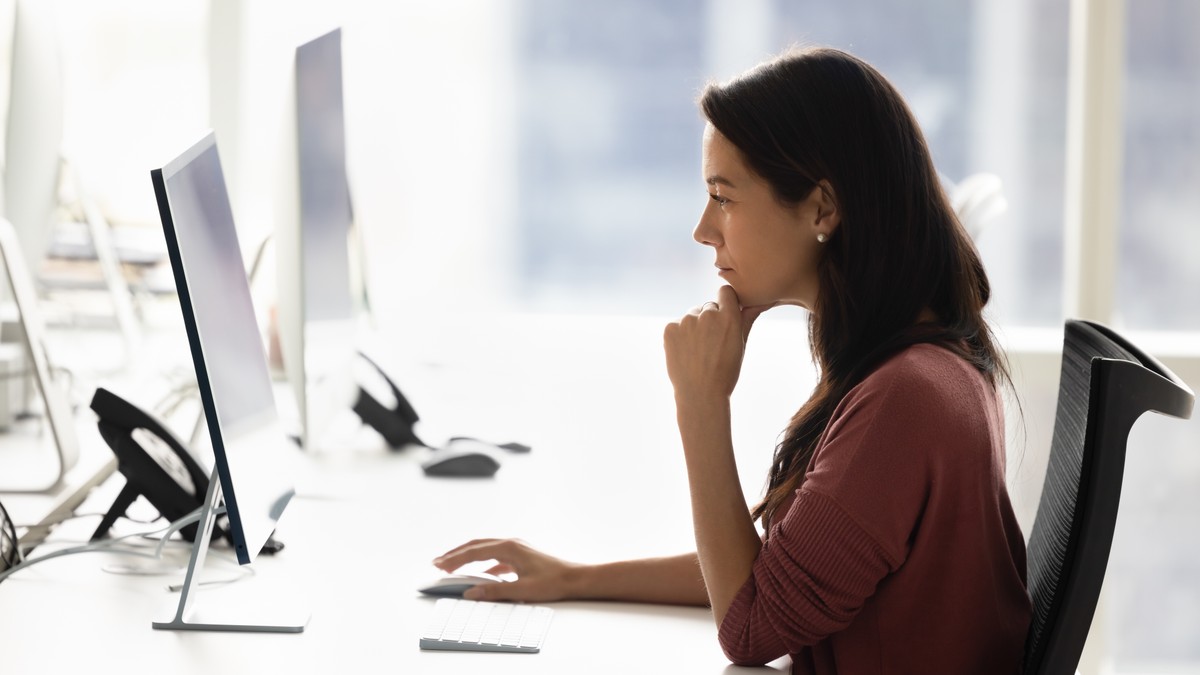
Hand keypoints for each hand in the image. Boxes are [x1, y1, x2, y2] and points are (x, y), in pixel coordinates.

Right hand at [432, 538, 581, 601]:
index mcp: (509, 547)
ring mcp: (516, 548)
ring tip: (453, 565)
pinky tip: (481, 573)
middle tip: (437, 563)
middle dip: (456, 553)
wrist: (576, 578)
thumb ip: (494, 591)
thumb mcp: (522, 590)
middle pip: (476, 545)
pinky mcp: (521, 555)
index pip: (474, 551)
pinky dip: (483, 562)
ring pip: (485, 548)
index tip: (438, 566)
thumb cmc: (553, 581)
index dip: (454, 559)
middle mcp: (511, 543)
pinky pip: (495, 556)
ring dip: (468, 556)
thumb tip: (471, 593)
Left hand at [663, 285, 772, 401]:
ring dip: (695, 326)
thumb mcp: (741, 344)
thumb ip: (748, 318)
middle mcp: (707, 315)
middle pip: (708, 306)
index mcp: (729, 317)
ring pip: (692, 315)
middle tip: (712, 343)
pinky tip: (686, 352)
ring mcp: (686, 321)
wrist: (701, 394)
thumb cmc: (726, 371)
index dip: (726, 302)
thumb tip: (761, 301)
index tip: (725, 315)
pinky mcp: (670, 328)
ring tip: (699, 350)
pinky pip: (677, 324)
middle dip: (710, 319)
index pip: (726, 292)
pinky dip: (680, 335)